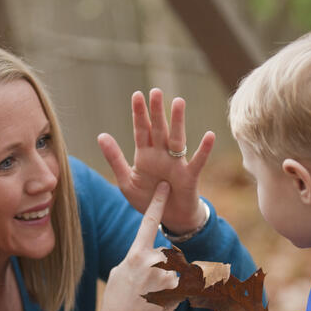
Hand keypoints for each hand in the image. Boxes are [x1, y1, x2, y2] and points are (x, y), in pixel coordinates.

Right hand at [91, 182, 180, 310]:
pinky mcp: (178, 293)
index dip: (158, 203)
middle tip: (146, 287)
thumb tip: (150, 254)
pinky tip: (160, 305)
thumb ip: (137, 258)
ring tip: (150, 298)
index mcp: (135, 254)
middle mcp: (153, 263)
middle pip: (168, 254)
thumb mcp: (120, 273)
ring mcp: (168, 278)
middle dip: (163, 267)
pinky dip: (175, 293)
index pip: (149, 222)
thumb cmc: (116, 301)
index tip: (165, 186)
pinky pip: (183, 285)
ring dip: (168, 282)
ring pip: (176, 271)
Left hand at [97, 88, 214, 234]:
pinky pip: (197, 162)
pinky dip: (203, 150)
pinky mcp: (189, 176)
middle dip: (157, 111)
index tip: (137, 95)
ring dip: (178, 122)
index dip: (139, 113)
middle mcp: (161, 155)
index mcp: (145, 155)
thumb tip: (101, 135)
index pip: (141, 130)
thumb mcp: (126, 181)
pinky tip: (209, 136)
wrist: (168, 219)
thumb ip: (115, 159)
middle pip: (159, 129)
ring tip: (178, 102)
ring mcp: (176, 164)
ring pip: (177, 139)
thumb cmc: (148, 199)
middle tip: (155, 91)